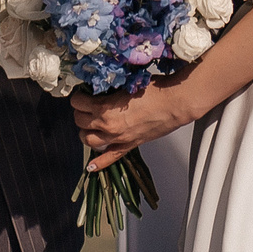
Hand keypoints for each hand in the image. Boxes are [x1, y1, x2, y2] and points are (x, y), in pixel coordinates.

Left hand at [70, 80, 189, 170]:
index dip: (78, 96)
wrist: (175, 103)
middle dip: (80, 112)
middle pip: (80, 121)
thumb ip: (109, 88)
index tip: (82, 93)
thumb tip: (99, 86)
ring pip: (89, 140)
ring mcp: (118, 138)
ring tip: (89, 124)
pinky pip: (110, 158)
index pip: (78, 103)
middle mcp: (108, 126)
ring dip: (86, 132)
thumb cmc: (154, 90)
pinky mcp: (129, 145)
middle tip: (86, 105)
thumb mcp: (125, 84)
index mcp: (104, 108)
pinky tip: (91, 167)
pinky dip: (99, 163)